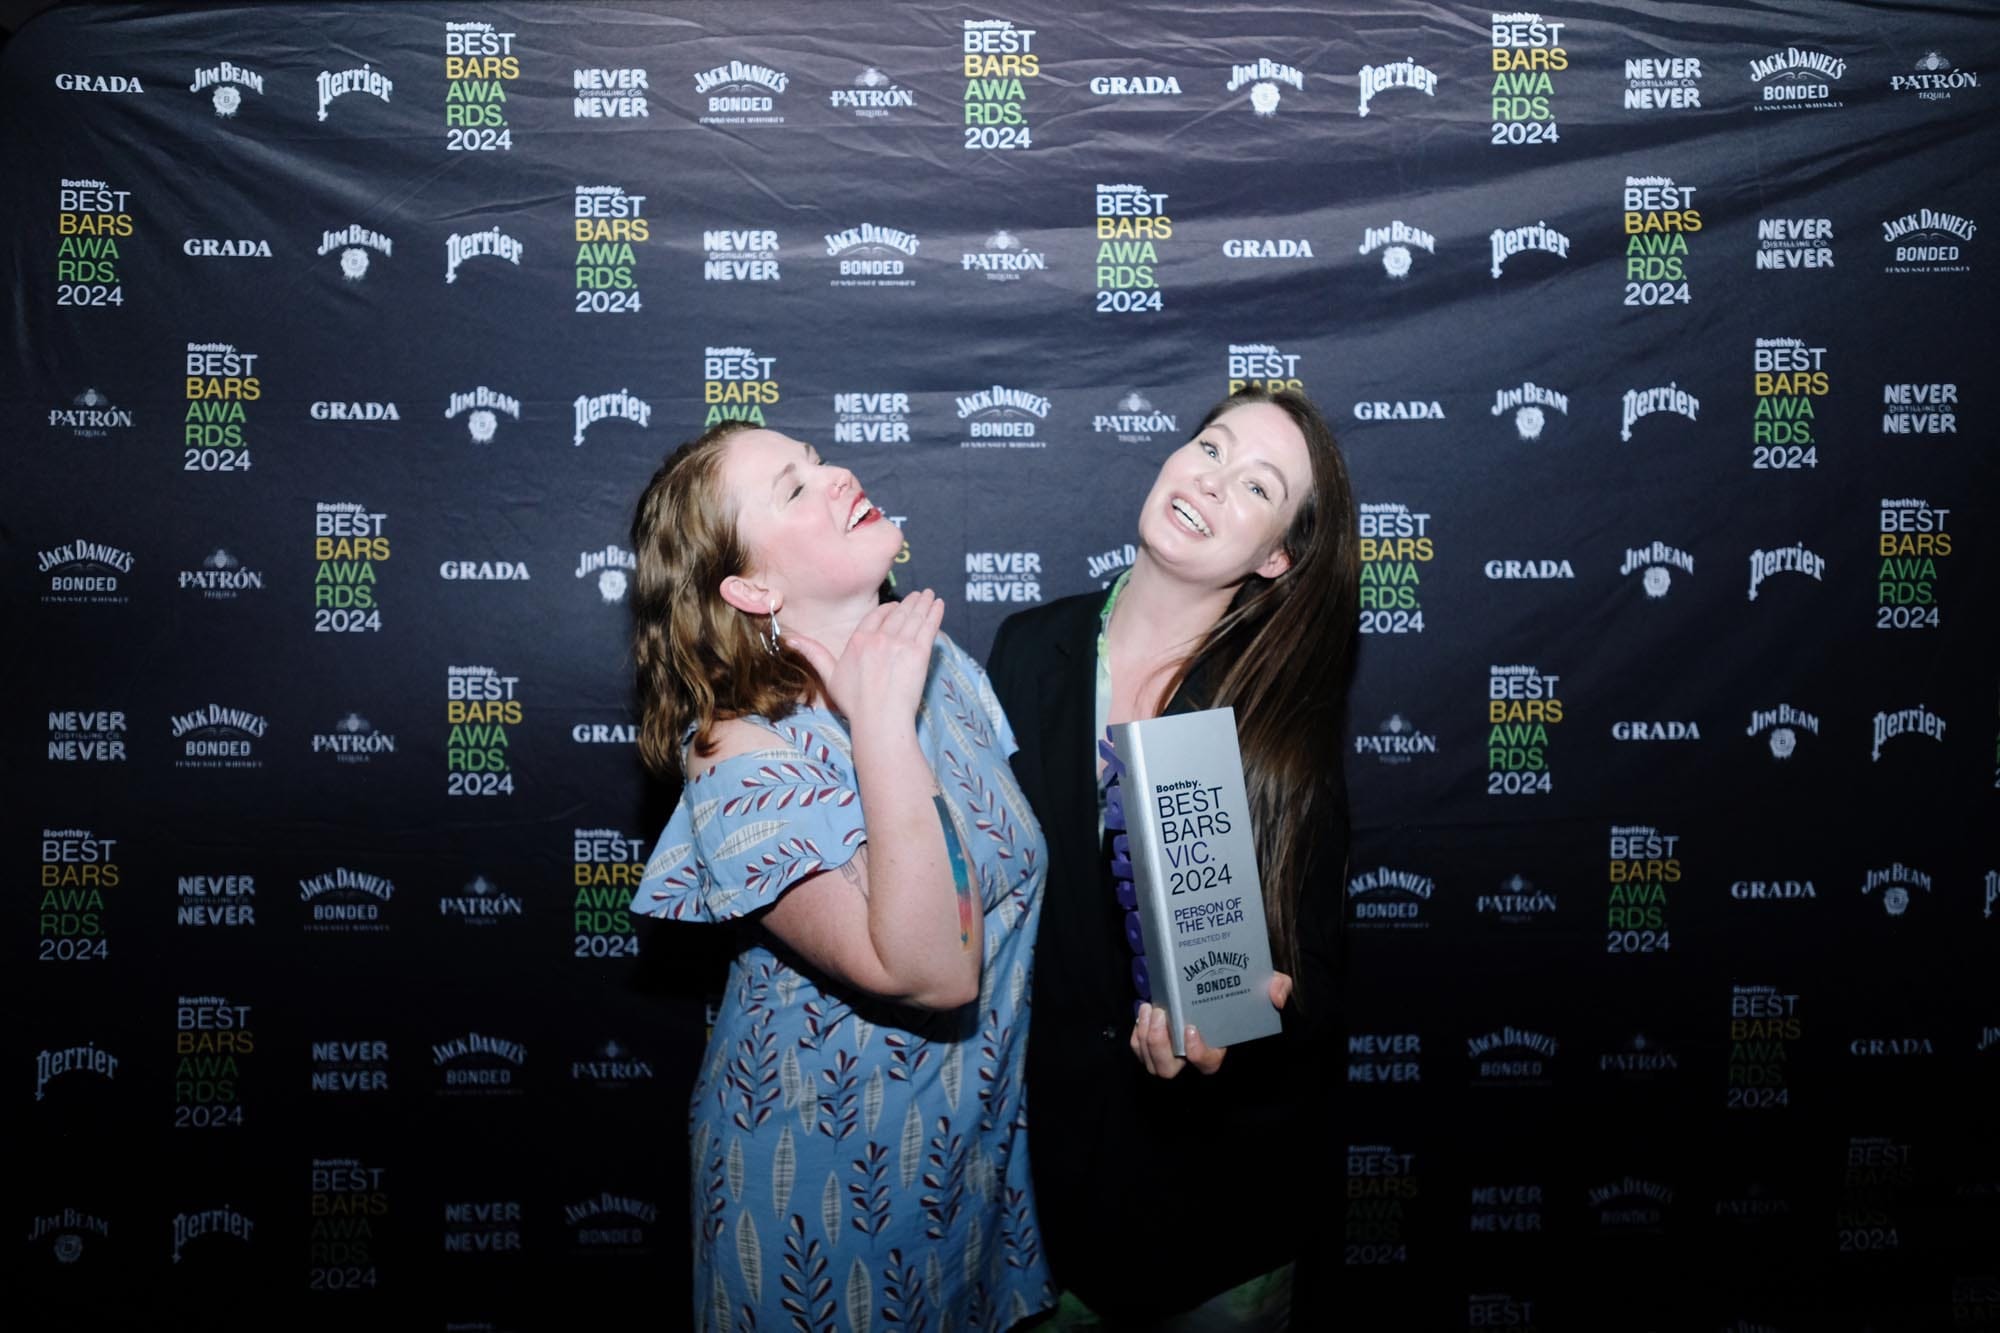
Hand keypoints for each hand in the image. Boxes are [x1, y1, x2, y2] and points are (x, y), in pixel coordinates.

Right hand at [788, 589, 944, 729]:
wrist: (879, 719)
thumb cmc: (855, 703)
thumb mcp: (829, 677)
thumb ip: (814, 654)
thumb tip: (790, 638)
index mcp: (858, 640)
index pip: (876, 616)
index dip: (888, 609)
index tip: (896, 606)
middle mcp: (880, 637)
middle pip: (897, 614)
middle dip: (910, 602)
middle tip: (920, 595)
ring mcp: (900, 643)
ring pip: (914, 617)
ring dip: (923, 603)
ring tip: (930, 595)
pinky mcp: (919, 653)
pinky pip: (928, 626)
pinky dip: (935, 613)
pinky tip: (939, 604)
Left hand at [1129, 972, 1292, 1078]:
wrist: (1222, 979)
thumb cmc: (1243, 990)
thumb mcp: (1267, 984)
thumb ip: (1278, 987)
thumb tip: (1276, 996)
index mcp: (1218, 1046)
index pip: (1206, 1064)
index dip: (1197, 1053)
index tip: (1191, 1029)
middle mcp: (1191, 1055)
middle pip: (1168, 1070)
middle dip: (1159, 1046)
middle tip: (1161, 1015)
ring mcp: (1172, 1051)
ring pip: (1152, 1062)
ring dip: (1145, 1038)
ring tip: (1150, 1009)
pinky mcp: (1156, 1041)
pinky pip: (1140, 1048)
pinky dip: (1138, 1034)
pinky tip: (1144, 1012)